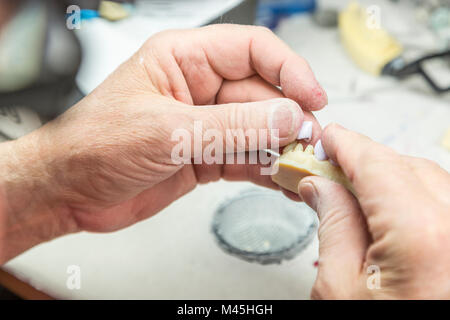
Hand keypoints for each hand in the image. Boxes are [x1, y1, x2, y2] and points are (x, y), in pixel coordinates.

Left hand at [0, 24, 326, 262]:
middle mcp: (198, 88)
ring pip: (257, 129)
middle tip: (309, 142)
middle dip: (288, 118)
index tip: (313, 97)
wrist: (69, 191)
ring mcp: (204, 125)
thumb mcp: (166, 130)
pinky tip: (281, 178)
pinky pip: (245, 157)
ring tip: (301, 164)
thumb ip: (230, 126)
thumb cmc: (94, 145)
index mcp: (184, 59)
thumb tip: (285, 118)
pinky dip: (265, 169)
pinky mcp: (205, 156)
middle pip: (262, 94)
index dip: (289, 70)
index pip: (252, 50)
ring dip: (281, 146)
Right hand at [298, 123, 449, 298]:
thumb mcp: (338, 286)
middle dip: (369, 163)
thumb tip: (321, 187)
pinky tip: (388, 214)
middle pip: (410, 168)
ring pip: (432, 184)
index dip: (348, 145)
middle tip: (332, 169)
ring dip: (393, 181)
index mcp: (425, 238)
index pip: (378, 166)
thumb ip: (333, 225)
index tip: (330, 138)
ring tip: (356, 195)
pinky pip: (444, 206)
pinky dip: (414, 200)